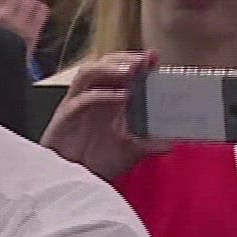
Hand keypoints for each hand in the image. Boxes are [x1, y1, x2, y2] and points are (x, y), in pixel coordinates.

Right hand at [42, 51, 170, 179]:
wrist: (73, 179)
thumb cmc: (95, 161)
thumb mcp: (130, 152)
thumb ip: (149, 144)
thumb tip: (171, 143)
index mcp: (106, 100)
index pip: (120, 72)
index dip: (136, 62)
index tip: (155, 58)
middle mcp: (92, 97)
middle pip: (103, 64)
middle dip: (123, 58)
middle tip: (143, 60)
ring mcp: (77, 104)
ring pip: (88, 73)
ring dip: (109, 67)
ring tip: (131, 70)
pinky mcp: (66, 116)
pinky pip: (82, 98)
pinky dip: (102, 94)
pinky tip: (122, 96)